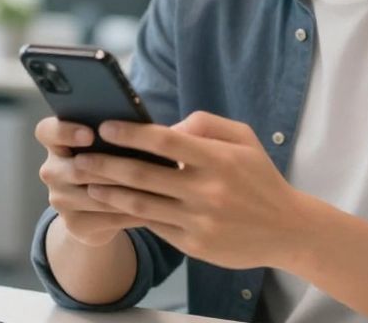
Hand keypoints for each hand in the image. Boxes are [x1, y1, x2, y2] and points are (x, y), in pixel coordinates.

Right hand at [34, 117, 146, 246]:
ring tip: (153, 189)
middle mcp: (52, 171)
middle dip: (108, 168)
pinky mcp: (73, 224)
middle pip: (75, 168)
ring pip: (93, 196)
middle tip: (137, 166)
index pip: (47, 131)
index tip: (90, 134)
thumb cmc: (111, 163)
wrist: (99, 213)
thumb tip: (151, 128)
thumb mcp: (110, 145)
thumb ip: (120, 133)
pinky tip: (152, 210)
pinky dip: (129, 214)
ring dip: (124, 192)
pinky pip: (104, 219)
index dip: (65, 131)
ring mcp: (59, 200)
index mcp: (56, 142)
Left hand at [76, 111, 303, 269]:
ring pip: (142, 204)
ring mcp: (199, 220)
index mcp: (219, 160)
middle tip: (81, 156)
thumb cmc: (259, 177)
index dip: (132, 133)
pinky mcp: (194, 244)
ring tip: (86, 182)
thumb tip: (166, 125)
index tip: (105, 126)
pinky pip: (154, 226)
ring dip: (109, 192)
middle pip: (144, 175)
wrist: (286, 229)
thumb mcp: (243, 138)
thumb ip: (205, 123)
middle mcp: (207, 191)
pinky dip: (129, 214)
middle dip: (106, 163)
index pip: (166, 142)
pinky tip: (111, 204)